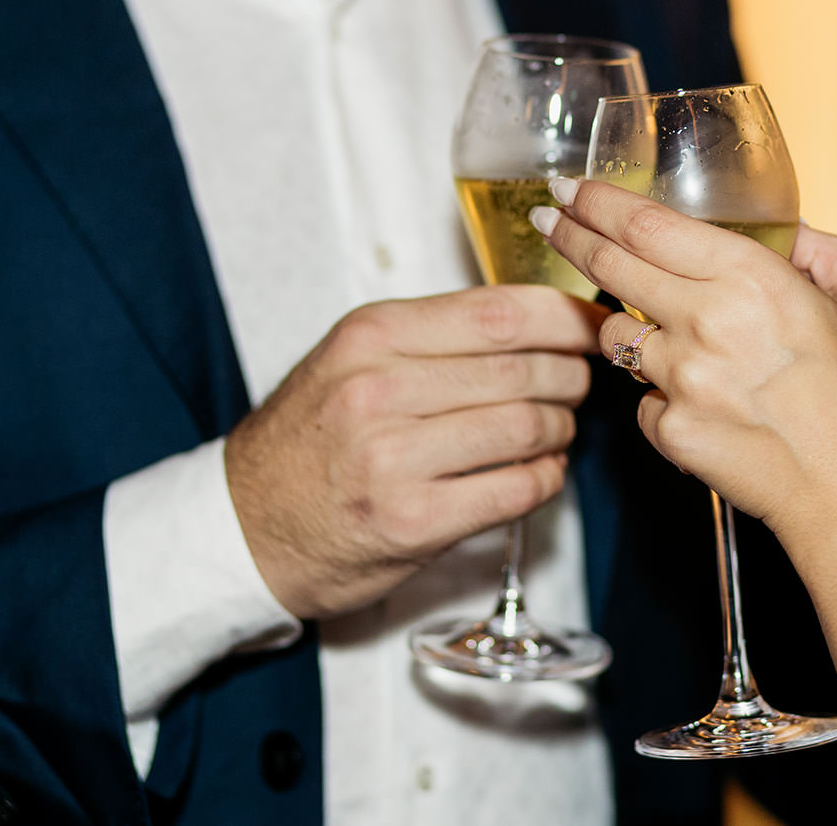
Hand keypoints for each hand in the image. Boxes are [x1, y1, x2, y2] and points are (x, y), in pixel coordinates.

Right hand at [225, 285, 605, 618]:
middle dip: (571, 375)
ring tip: (558, 430)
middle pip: (523, 368)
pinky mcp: (411, 523)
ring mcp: (392, 460)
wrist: (245, 525)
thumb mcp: (354, 359)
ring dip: (561, 429)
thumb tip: (544, 318)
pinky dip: (546, 478)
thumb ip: (437, 336)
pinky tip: (541, 472)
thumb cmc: (312, 437)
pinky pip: (516, 489)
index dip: (564, 317)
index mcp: (371, 336)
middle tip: (580, 383)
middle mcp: (377, 390)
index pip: (500, 312)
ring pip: (527, 426)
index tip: (591, 324)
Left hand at [532, 177, 836, 556]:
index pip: (646, 225)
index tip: (570, 186)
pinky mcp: (670, 430)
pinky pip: (643, 401)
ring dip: (625, 327)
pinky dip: (663, 398)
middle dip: (569, 235)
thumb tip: (790, 233)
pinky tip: (704, 407)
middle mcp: (706, 322)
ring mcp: (682, 380)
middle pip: (609, 266)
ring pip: (616, 338)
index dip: (597, 201)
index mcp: (752, 279)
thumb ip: (828, 253)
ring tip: (666, 337)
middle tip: (549, 218)